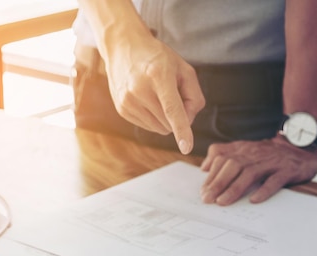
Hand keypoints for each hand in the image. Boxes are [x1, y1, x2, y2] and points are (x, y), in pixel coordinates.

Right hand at [105, 35, 204, 153]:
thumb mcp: (184, 69)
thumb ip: (195, 96)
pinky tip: (148, 99)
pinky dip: (154, 118)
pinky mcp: (122, 109)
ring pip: (159, 128)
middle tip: (173, 95)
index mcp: (158, 76)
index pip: (172, 109)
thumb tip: (188, 122)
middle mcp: (139, 89)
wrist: (123, 47)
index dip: (181, 130)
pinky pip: (148, 126)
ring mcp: (128, 101)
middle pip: (169, 122)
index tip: (186, 148)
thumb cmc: (159, 58)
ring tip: (158, 95)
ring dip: (166, 118)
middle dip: (178, 116)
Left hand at [200, 135, 316, 205]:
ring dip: (234, 188)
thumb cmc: (268, 153)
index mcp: (243, 149)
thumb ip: (223, 154)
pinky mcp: (287, 170)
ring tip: (223, 202)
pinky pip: (275, 180)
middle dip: (218, 183)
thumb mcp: (244, 149)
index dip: (211, 175)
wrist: (300, 145)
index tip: (203, 191)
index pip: (222, 159)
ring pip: (250, 173)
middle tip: (208, 199)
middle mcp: (255, 154)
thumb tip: (203, 168)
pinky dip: (264, 190)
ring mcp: (271, 161)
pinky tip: (254, 200)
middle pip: (233, 166)